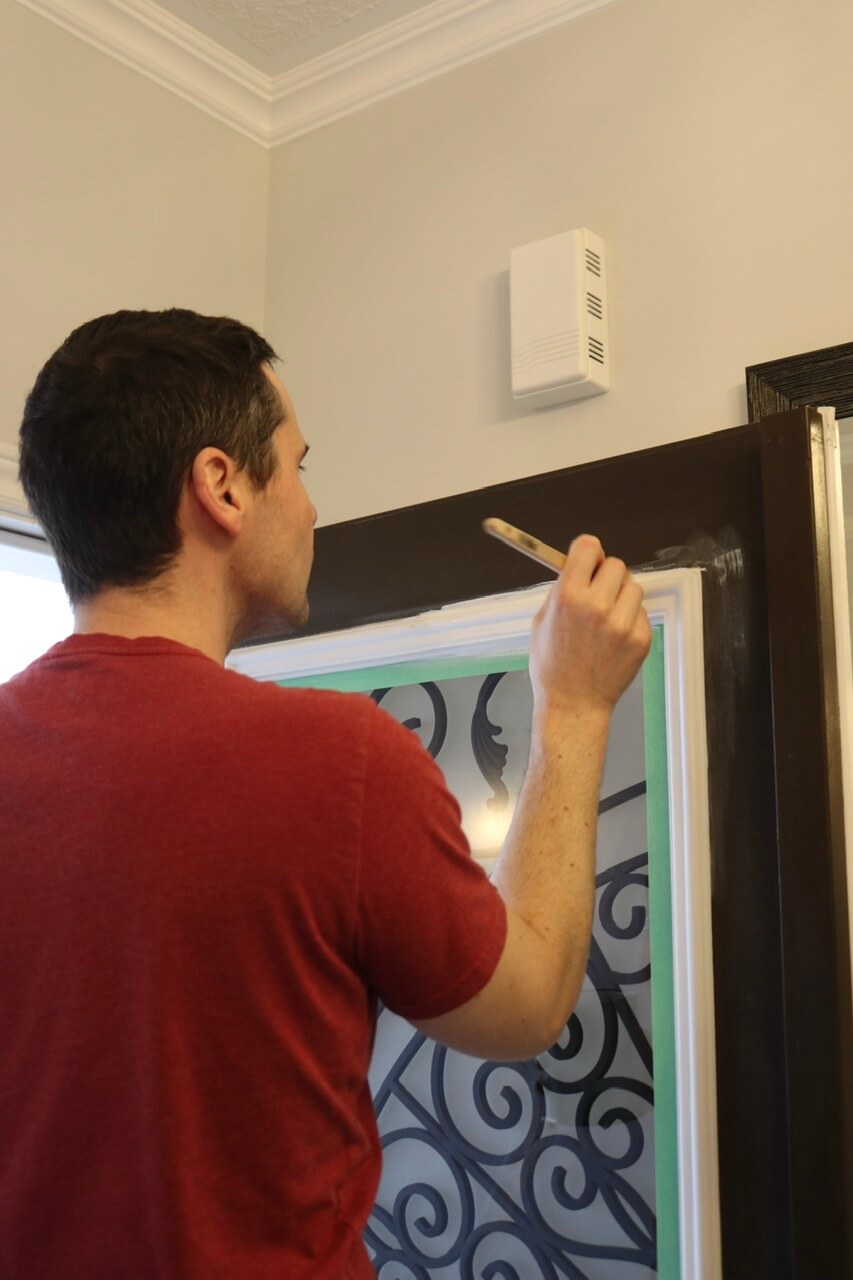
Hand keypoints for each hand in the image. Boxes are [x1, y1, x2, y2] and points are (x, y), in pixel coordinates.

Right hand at [528, 534, 651, 720]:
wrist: (573, 703)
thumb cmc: (553, 666)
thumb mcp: (542, 620)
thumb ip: (561, 589)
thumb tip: (578, 565)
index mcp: (568, 596)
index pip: (588, 547)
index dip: (587, 552)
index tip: (588, 560)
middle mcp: (598, 606)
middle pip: (615, 564)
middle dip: (605, 575)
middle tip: (597, 592)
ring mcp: (623, 623)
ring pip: (633, 587)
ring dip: (621, 596)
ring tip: (606, 618)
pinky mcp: (641, 638)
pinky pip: (641, 612)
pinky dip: (630, 619)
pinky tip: (614, 638)